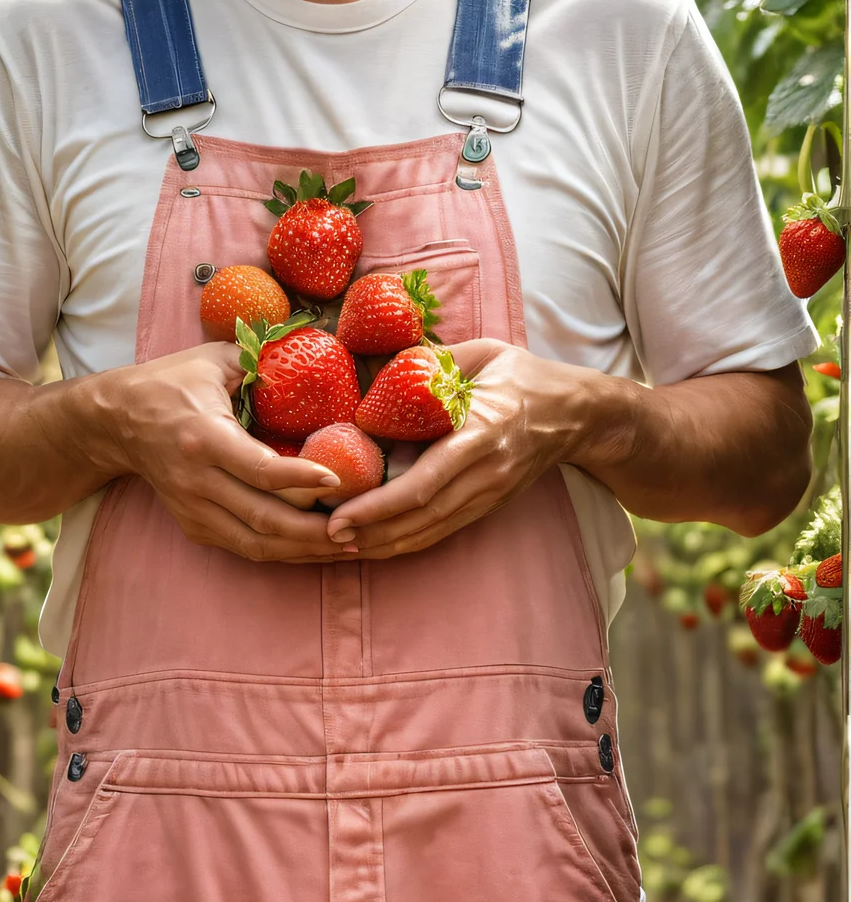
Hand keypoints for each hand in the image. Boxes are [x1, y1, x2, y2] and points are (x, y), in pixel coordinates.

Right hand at [115, 340, 351, 563]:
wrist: (116, 421)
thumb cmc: (172, 383)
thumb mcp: (212, 360)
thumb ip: (259, 357)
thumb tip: (306, 352)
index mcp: (204, 437)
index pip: (259, 469)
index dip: (301, 477)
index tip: (338, 478)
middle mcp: (196, 480)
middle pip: (263, 518)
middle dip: (314, 529)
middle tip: (355, 526)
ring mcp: (193, 508)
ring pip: (256, 544)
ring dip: (303, 550)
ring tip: (345, 544)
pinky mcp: (194, 525)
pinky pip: (244, 547)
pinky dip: (282, 552)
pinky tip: (314, 547)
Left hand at [325, 339, 604, 559]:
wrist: (577, 414)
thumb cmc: (523, 377)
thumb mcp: (482, 354)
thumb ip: (432, 363)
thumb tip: (377, 373)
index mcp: (481, 433)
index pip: (425, 482)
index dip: (379, 505)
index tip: (339, 514)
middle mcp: (486, 473)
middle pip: (422, 518)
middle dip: (371, 533)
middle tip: (324, 537)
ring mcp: (489, 495)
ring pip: (430, 532)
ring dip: (382, 544)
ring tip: (337, 546)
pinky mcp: (487, 506)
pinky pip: (441, 531)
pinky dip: (404, 542)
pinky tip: (372, 543)